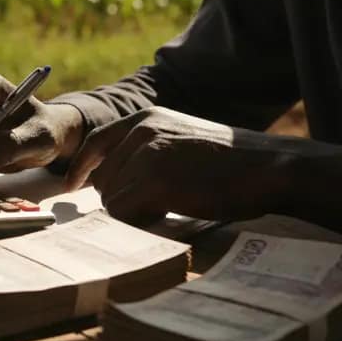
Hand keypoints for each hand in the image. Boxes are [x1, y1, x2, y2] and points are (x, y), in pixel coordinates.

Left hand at [64, 106, 341, 224]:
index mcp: (146, 118)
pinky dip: (140, 223)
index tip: (72, 187)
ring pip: (111, 199)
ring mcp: (146, 153)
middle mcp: (141, 130)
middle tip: (153, 209)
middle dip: (118, 199)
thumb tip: (116, 181)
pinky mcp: (155, 179)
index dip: (82, 168)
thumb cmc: (232, 164)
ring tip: (169, 209)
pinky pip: (123, 213)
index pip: (95, 142)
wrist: (269, 167)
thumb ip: (150, 149)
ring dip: (134, 213)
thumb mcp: (183, 141)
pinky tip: (168, 216)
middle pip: (101, 177)